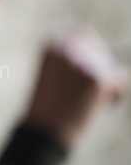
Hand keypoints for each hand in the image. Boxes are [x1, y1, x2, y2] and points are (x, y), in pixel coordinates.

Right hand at [26, 27, 127, 147]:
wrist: (44, 132)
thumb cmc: (48, 108)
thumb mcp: (53, 74)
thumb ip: (73, 59)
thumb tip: (109, 52)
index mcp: (51, 44)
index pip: (82, 32)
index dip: (91, 49)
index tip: (88, 68)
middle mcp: (67, 47)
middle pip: (101, 50)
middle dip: (101, 69)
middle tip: (85, 93)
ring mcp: (84, 61)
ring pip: (112, 66)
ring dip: (106, 83)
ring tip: (86, 102)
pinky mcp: (99, 78)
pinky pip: (120, 83)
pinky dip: (114, 97)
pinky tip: (97, 107)